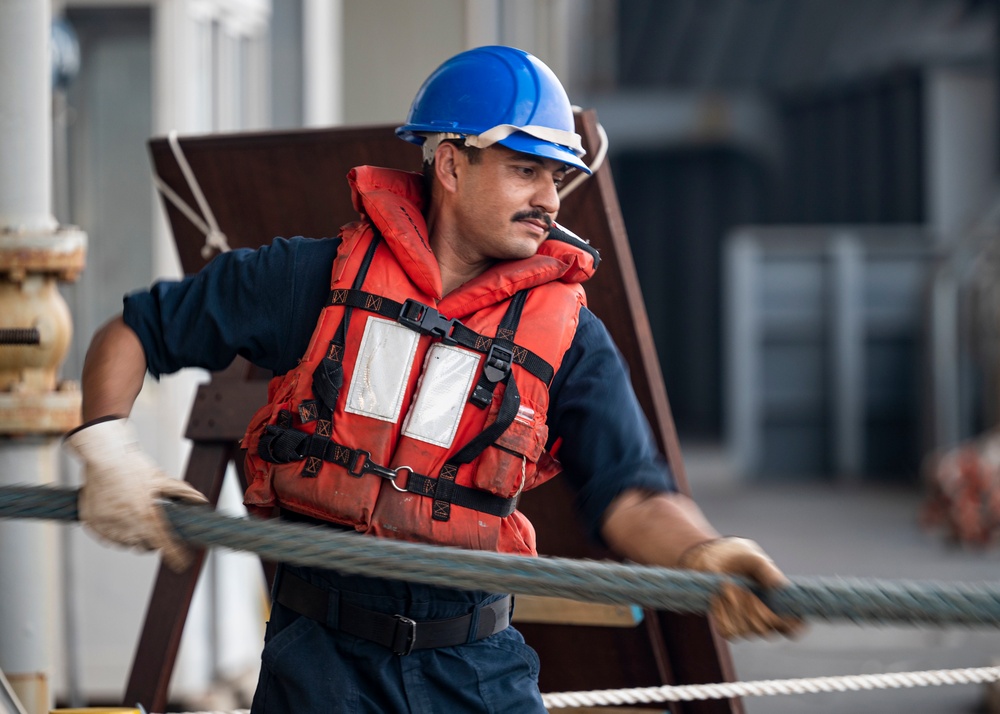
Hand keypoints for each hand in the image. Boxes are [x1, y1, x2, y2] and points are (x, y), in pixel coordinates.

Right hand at [64, 418, 208, 571]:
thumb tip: (202, 501)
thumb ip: (183, 493)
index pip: (165, 544)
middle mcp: (127, 526)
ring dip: (134, 537)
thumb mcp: (162, 480)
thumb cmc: (133, 466)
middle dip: (152, 540)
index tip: (182, 562)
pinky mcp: (93, 525)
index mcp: (147, 516)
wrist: (103, 456)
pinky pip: (108, 538)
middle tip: (153, 527)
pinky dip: (115, 533)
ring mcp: (108, 527)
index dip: (176, 555)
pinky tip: (119, 518)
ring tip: (134, 517)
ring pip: (126, 544)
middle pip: (145, 546)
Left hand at [678, 536, 802, 638]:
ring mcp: (746, 625)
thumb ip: (769, 572)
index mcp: (778, 604)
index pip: (793, 626)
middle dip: (754, 609)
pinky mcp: (727, 626)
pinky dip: (721, 613)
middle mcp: (764, 619)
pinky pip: (728, 631)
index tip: (783, 617)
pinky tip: (718, 597)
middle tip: (746, 589)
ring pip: (745, 631)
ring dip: (734, 607)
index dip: (792, 626)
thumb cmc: (737, 557)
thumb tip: (783, 588)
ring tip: (729, 586)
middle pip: (765, 630)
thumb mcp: (755, 559)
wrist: (710, 557)